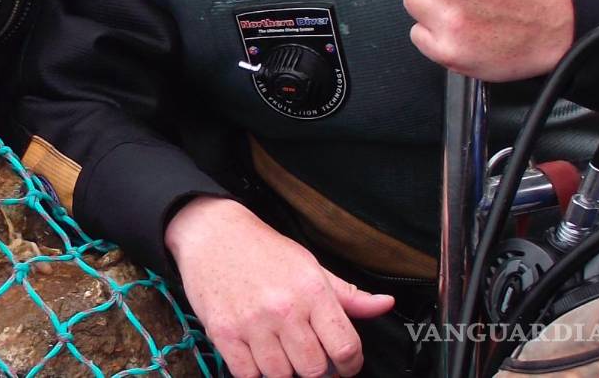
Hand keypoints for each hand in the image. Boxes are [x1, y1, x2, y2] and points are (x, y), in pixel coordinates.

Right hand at [165, 197, 392, 377]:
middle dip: (316, 368)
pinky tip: (257, 352)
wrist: (212, 233)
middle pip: (314, 370)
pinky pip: (248, 375)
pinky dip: (255, 371)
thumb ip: (349, 294)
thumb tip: (386, 304)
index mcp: (311, 291)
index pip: (346, 348)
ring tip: (280, 349)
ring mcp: (252, 323)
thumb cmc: (263, 250)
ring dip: (284, 370)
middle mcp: (284, 308)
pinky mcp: (224, 333)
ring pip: (281, 376)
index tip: (343, 363)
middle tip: (307, 354)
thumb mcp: (310, 265)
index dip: (350, 365)